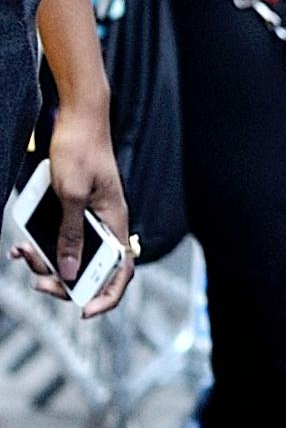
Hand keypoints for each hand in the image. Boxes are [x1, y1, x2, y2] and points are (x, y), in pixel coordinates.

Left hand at [32, 98, 133, 314]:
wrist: (77, 116)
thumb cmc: (80, 149)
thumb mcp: (71, 195)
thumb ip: (70, 234)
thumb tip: (67, 270)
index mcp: (116, 222)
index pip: (121, 271)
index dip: (106, 296)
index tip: (84, 311)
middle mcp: (107, 224)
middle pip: (92, 269)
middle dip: (64, 281)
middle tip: (38, 283)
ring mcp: (91, 217)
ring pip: (72, 254)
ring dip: (47, 261)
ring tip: (23, 255)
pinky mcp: (75, 209)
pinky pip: (61, 237)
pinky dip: (43, 244)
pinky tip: (23, 243)